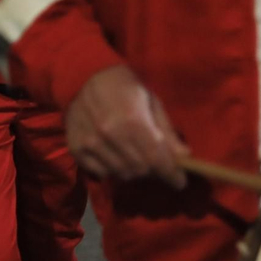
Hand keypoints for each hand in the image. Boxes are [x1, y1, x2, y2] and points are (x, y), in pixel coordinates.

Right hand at [64, 65, 188, 186]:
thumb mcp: (152, 103)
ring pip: (121, 174)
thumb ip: (166, 132)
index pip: (155, 159)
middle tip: (160, 165)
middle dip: (155, 171)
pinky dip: (115, 170)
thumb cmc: (126, 87)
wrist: (85, 78)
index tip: (180, 182)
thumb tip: (184, 156)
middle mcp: (110, 135)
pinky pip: (102, 172)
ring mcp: (91, 144)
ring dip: (136, 172)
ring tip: (140, 160)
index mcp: (133, 121)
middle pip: (139, 170)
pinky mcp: (77, 150)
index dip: (171, 174)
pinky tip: (120, 158)